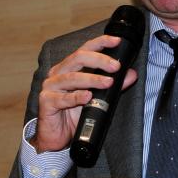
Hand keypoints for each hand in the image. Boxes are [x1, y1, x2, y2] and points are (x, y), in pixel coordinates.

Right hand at [31, 35, 137, 153]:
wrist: (57, 137)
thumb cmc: (74, 114)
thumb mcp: (97, 98)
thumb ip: (113, 85)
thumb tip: (131, 74)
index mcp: (69, 67)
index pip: (84, 49)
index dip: (100, 43)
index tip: (116, 41)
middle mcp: (58, 73)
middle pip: (77, 58)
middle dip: (99, 60)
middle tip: (116, 67)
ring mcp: (50, 87)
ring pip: (71, 77)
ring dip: (92, 79)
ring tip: (108, 82)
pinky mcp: (46, 102)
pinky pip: (62, 98)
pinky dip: (76, 97)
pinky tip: (87, 96)